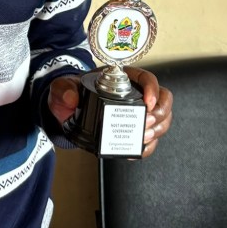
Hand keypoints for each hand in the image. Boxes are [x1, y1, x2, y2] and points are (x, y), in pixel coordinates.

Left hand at [48, 68, 172, 158]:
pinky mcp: (134, 129)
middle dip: (160, 113)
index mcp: (123, 78)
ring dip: (158, 129)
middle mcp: (135, 93)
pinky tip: (138, 149)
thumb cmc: (71, 93)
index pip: (147, 79)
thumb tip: (71, 98)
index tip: (148, 102)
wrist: (68, 110)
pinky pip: (151, 138)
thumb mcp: (64, 87)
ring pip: (162, 118)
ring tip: (144, 137)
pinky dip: (148, 145)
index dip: (153, 89)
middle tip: (147, 124)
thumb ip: (64, 89)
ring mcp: (137, 112)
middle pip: (162, 100)